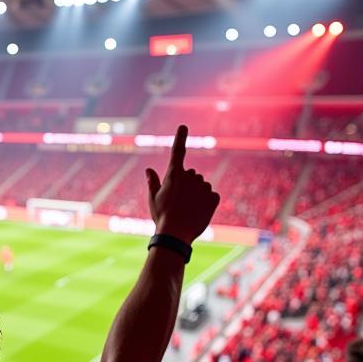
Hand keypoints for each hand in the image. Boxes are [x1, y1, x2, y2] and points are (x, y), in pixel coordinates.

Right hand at [145, 125, 219, 243]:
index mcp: (174, 175)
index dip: (180, 137)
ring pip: (202, 186)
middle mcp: (190, 177)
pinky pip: (211, 196)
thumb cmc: (161, 216)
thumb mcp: (153, 199)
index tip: (183, 126)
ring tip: (187, 210)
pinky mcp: (214, 197)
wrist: (176, 235)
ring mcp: (203, 186)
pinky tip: (198, 213)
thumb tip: (148, 169)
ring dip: (197, 195)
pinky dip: (207, 203)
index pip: (177, 152)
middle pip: (191, 176)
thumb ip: (153, 182)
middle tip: (177, 202)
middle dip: (187, 185)